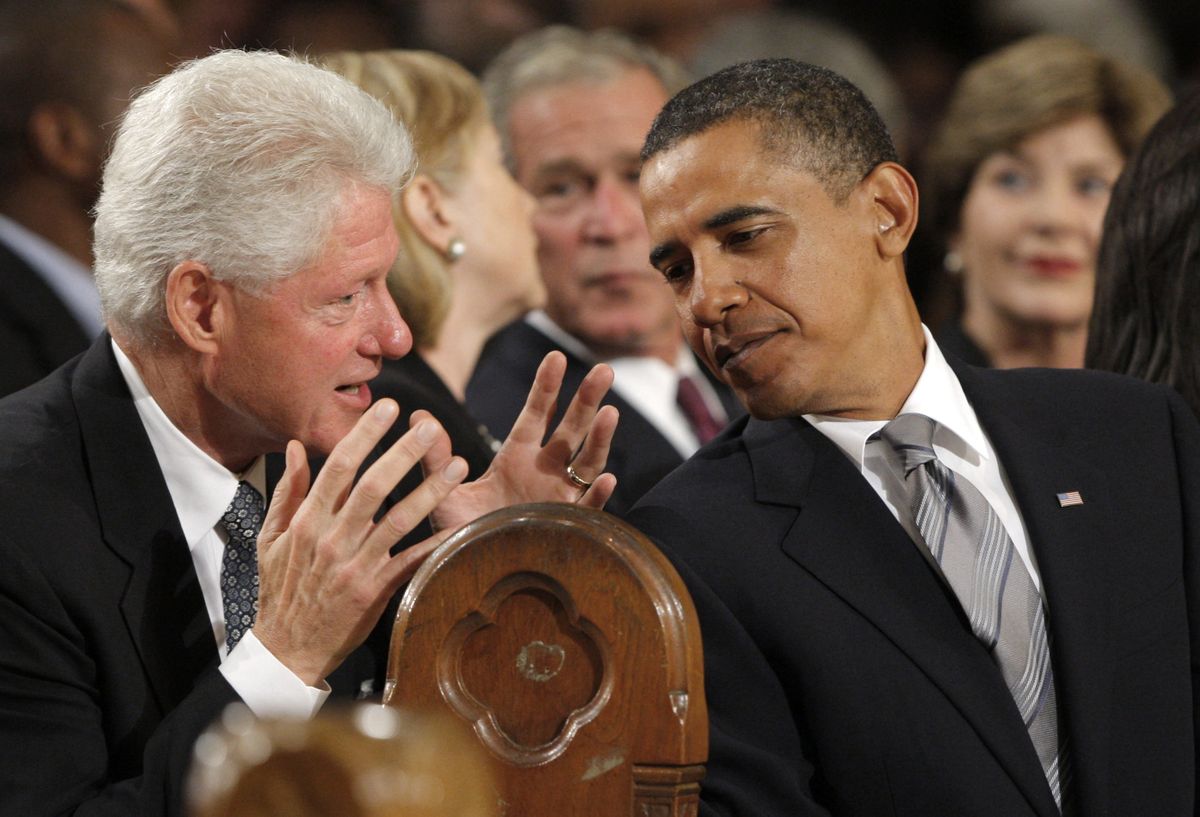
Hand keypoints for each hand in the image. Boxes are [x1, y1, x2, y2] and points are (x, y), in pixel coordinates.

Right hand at [252, 400, 467, 685]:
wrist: (286, 650)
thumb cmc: (280, 590)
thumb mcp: (271, 538)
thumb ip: (287, 491)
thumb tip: (293, 447)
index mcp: (307, 521)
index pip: (338, 466)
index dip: (365, 434)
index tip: (389, 407)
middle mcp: (332, 538)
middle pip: (373, 485)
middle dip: (404, 452)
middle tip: (432, 426)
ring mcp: (355, 565)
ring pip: (399, 519)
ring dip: (431, 490)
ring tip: (459, 466)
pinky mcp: (374, 592)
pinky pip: (412, 562)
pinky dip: (436, 543)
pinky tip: (461, 526)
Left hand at [426, 351, 618, 531]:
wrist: (470, 576)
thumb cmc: (460, 533)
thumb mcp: (446, 491)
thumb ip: (436, 456)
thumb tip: (417, 417)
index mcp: (518, 456)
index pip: (536, 414)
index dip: (547, 387)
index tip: (557, 357)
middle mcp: (544, 471)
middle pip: (571, 429)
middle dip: (587, 400)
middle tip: (604, 371)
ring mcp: (559, 498)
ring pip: (587, 462)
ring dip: (599, 439)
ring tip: (610, 412)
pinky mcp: (565, 527)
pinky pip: (587, 510)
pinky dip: (597, 496)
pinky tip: (606, 480)